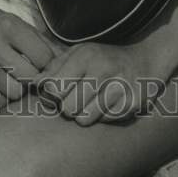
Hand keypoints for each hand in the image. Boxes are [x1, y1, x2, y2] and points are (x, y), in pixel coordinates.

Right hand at [0, 0, 56, 103]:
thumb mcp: (16, 22)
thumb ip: (39, 42)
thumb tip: (62, 64)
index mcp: (8, 26)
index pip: (42, 57)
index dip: (49, 64)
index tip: (46, 65)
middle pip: (28, 77)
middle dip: (36, 81)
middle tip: (35, 78)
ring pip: (12, 93)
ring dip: (20, 91)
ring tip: (19, 83)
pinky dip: (3, 98)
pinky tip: (4, 88)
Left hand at [33, 41, 167, 126]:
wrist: (146, 60)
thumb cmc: (104, 59)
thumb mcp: (78, 54)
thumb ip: (54, 67)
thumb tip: (32, 83)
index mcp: (85, 56)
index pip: (54, 88)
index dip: (53, 95)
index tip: (59, 93)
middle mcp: (102, 69)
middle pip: (68, 108)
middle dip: (69, 108)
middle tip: (78, 99)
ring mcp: (119, 86)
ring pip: (85, 119)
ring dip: (86, 115)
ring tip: (94, 102)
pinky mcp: (133, 103)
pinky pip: (105, 121)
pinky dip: (104, 117)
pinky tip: (110, 104)